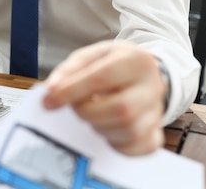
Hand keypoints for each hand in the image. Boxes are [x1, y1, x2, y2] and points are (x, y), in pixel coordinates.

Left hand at [42, 40, 166, 155]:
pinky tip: (105, 130)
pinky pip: (138, 148)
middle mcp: (153, 86)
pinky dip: (115, 144)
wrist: (139, 74)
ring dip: (98, 127)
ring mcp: (157, 112)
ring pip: (128, 130)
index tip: (48, 102)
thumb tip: (51, 90)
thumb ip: (68, 71)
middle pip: (121, 109)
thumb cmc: (110, 65)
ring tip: (91, 115)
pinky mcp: (155, 134)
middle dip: (87, 112)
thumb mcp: (89, 57)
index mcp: (136, 60)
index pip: (101, 78)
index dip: (71, 92)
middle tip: (76, 107)